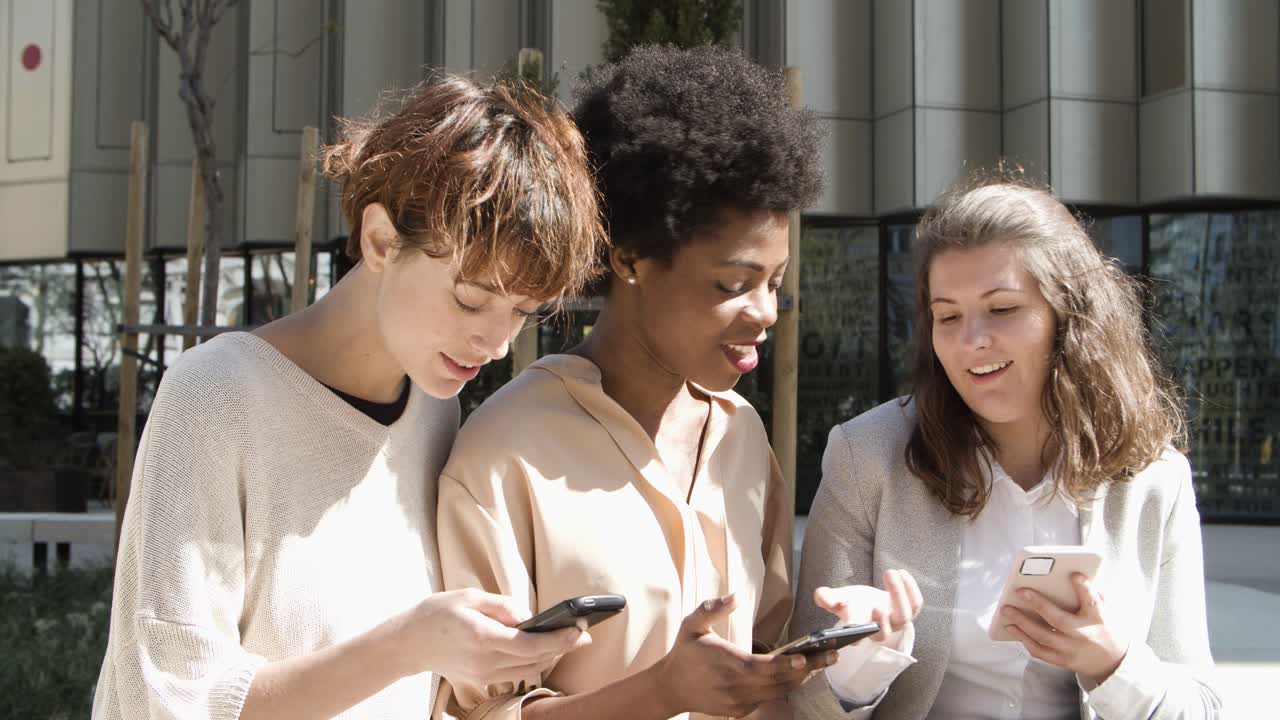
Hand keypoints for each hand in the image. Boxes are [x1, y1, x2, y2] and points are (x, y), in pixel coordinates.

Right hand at [384, 588, 590, 687]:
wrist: (409, 642)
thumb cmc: (438, 613)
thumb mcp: (471, 597)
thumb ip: (503, 606)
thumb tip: (530, 616)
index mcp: (482, 638)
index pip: (531, 644)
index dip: (560, 639)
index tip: (580, 630)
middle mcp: (485, 662)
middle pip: (536, 659)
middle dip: (564, 647)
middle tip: (584, 633)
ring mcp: (484, 675)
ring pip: (530, 669)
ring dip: (552, 655)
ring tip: (570, 639)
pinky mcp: (482, 680)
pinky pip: (517, 672)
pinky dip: (535, 661)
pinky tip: (544, 648)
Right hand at [653, 594, 836, 717]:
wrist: (671, 688)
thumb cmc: (685, 652)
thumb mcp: (691, 624)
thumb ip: (712, 609)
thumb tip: (735, 596)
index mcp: (727, 663)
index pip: (764, 667)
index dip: (787, 663)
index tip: (807, 655)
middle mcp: (737, 686)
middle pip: (779, 681)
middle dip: (808, 669)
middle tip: (833, 655)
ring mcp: (740, 701)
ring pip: (779, 692)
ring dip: (801, 678)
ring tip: (823, 663)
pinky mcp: (741, 709)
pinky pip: (770, 699)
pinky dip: (787, 687)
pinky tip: (800, 674)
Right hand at [814, 569, 922, 647]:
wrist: (872, 603)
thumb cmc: (854, 603)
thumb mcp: (840, 598)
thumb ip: (829, 598)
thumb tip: (820, 595)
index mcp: (859, 631)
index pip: (856, 637)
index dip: (855, 630)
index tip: (851, 618)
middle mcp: (880, 631)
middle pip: (883, 633)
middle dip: (880, 621)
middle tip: (876, 605)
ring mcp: (897, 622)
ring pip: (904, 617)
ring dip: (898, 595)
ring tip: (889, 573)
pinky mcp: (910, 611)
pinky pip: (916, 604)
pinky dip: (911, 588)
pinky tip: (901, 572)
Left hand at [999, 573, 1127, 684]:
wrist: (1113, 663)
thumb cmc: (1107, 630)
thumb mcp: (1108, 611)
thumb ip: (1093, 595)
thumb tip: (1075, 577)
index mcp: (1099, 619)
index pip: (1092, 602)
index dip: (1084, 588)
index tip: (1074, 575)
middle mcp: (1084, 635)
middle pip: (1058, 620)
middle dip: (1038, 604)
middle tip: (1019, 591)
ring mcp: (1072, 650)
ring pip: (1043, 637)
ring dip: (1022, 623)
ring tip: (1006, 610)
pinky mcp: (1063, 661)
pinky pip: (1040, 652)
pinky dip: (1024, 640)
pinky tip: (1013, 628)